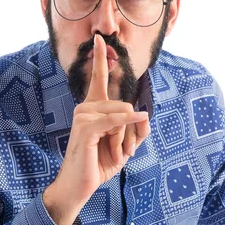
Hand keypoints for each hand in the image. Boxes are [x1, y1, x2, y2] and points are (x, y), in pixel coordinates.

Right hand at [43, 34, 150, 224]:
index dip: (100, 58)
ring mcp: (83, 116)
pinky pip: (116, 121)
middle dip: (131, 131)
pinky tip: (141, 119)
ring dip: (125, 140)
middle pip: (125, 105)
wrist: (79, 186)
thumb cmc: (98, 164)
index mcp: (93, 108)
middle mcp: (86, 107)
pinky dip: (129, 124)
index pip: (98, 78)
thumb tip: (144, 115)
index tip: (99, 38)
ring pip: (123, 115)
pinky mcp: (86, 128)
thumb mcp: (123, 146)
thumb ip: (135, 130)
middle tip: (122, 153)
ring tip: (114, 156)